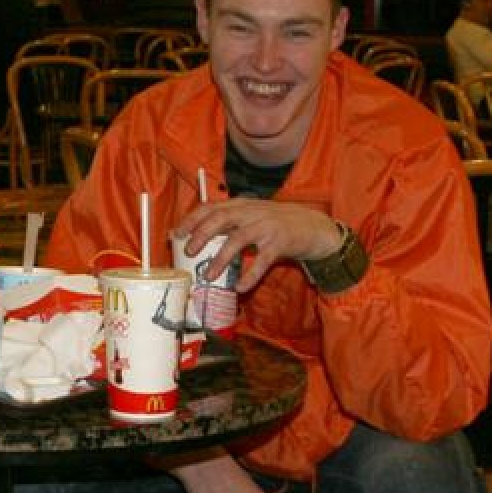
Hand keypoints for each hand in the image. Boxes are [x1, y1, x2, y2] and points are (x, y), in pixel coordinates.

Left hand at [173, 198, 342, 290]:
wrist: (315, 227)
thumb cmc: (278, 224)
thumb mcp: (253, 217)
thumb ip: (231, 224)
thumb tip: (199, 238)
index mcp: (242, 205)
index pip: (211, 207)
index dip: (191, 219)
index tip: (176, 233)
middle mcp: (252, 212)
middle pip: (221, 218)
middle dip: (201, 234)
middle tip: (187, 251)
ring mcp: (267, 226)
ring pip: (238, 239)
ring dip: (220, 258)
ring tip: (208, 276)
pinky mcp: (281, 243)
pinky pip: (262, 261)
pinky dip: (250, 275)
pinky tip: (240, 287)